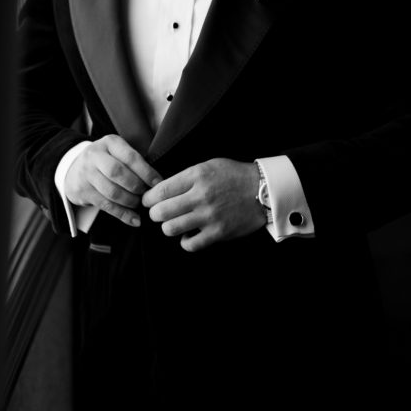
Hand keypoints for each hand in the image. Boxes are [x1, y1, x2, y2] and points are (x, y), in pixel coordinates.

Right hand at [64, 134, 162, 226]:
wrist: (72, 168)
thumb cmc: (105, 160)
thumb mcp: (116, 151)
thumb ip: (133, 161)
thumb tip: (156, 181)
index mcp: (109, 143)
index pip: (130, 157)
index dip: (146, 171)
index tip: (158, 182)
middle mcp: (95, 156)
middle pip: (118, 173)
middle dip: (136, 186)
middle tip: (146, 194)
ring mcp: (86, 174)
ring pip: (111, 191)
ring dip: (130, 201)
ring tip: (139, 204)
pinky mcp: (82, 191)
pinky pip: (106, 206)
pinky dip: (122, 214)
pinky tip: (134, 219)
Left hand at [142, 158, 266, 251]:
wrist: (263, 190)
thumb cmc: (234, 175)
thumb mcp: (209, 165)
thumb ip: (186, 177)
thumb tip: (162, 189)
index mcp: (196, 176)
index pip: (160, 190)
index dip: (148, 198)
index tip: (147, 201)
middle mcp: (200, 196)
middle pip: (161, 212)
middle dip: (154, 214)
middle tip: (158, 213)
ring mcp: (209, 216)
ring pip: (171, 229)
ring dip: (168, 227)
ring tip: (174, 223)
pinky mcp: (218, 233)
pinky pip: (190, 244)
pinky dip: (185, 241)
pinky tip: (189, 234)